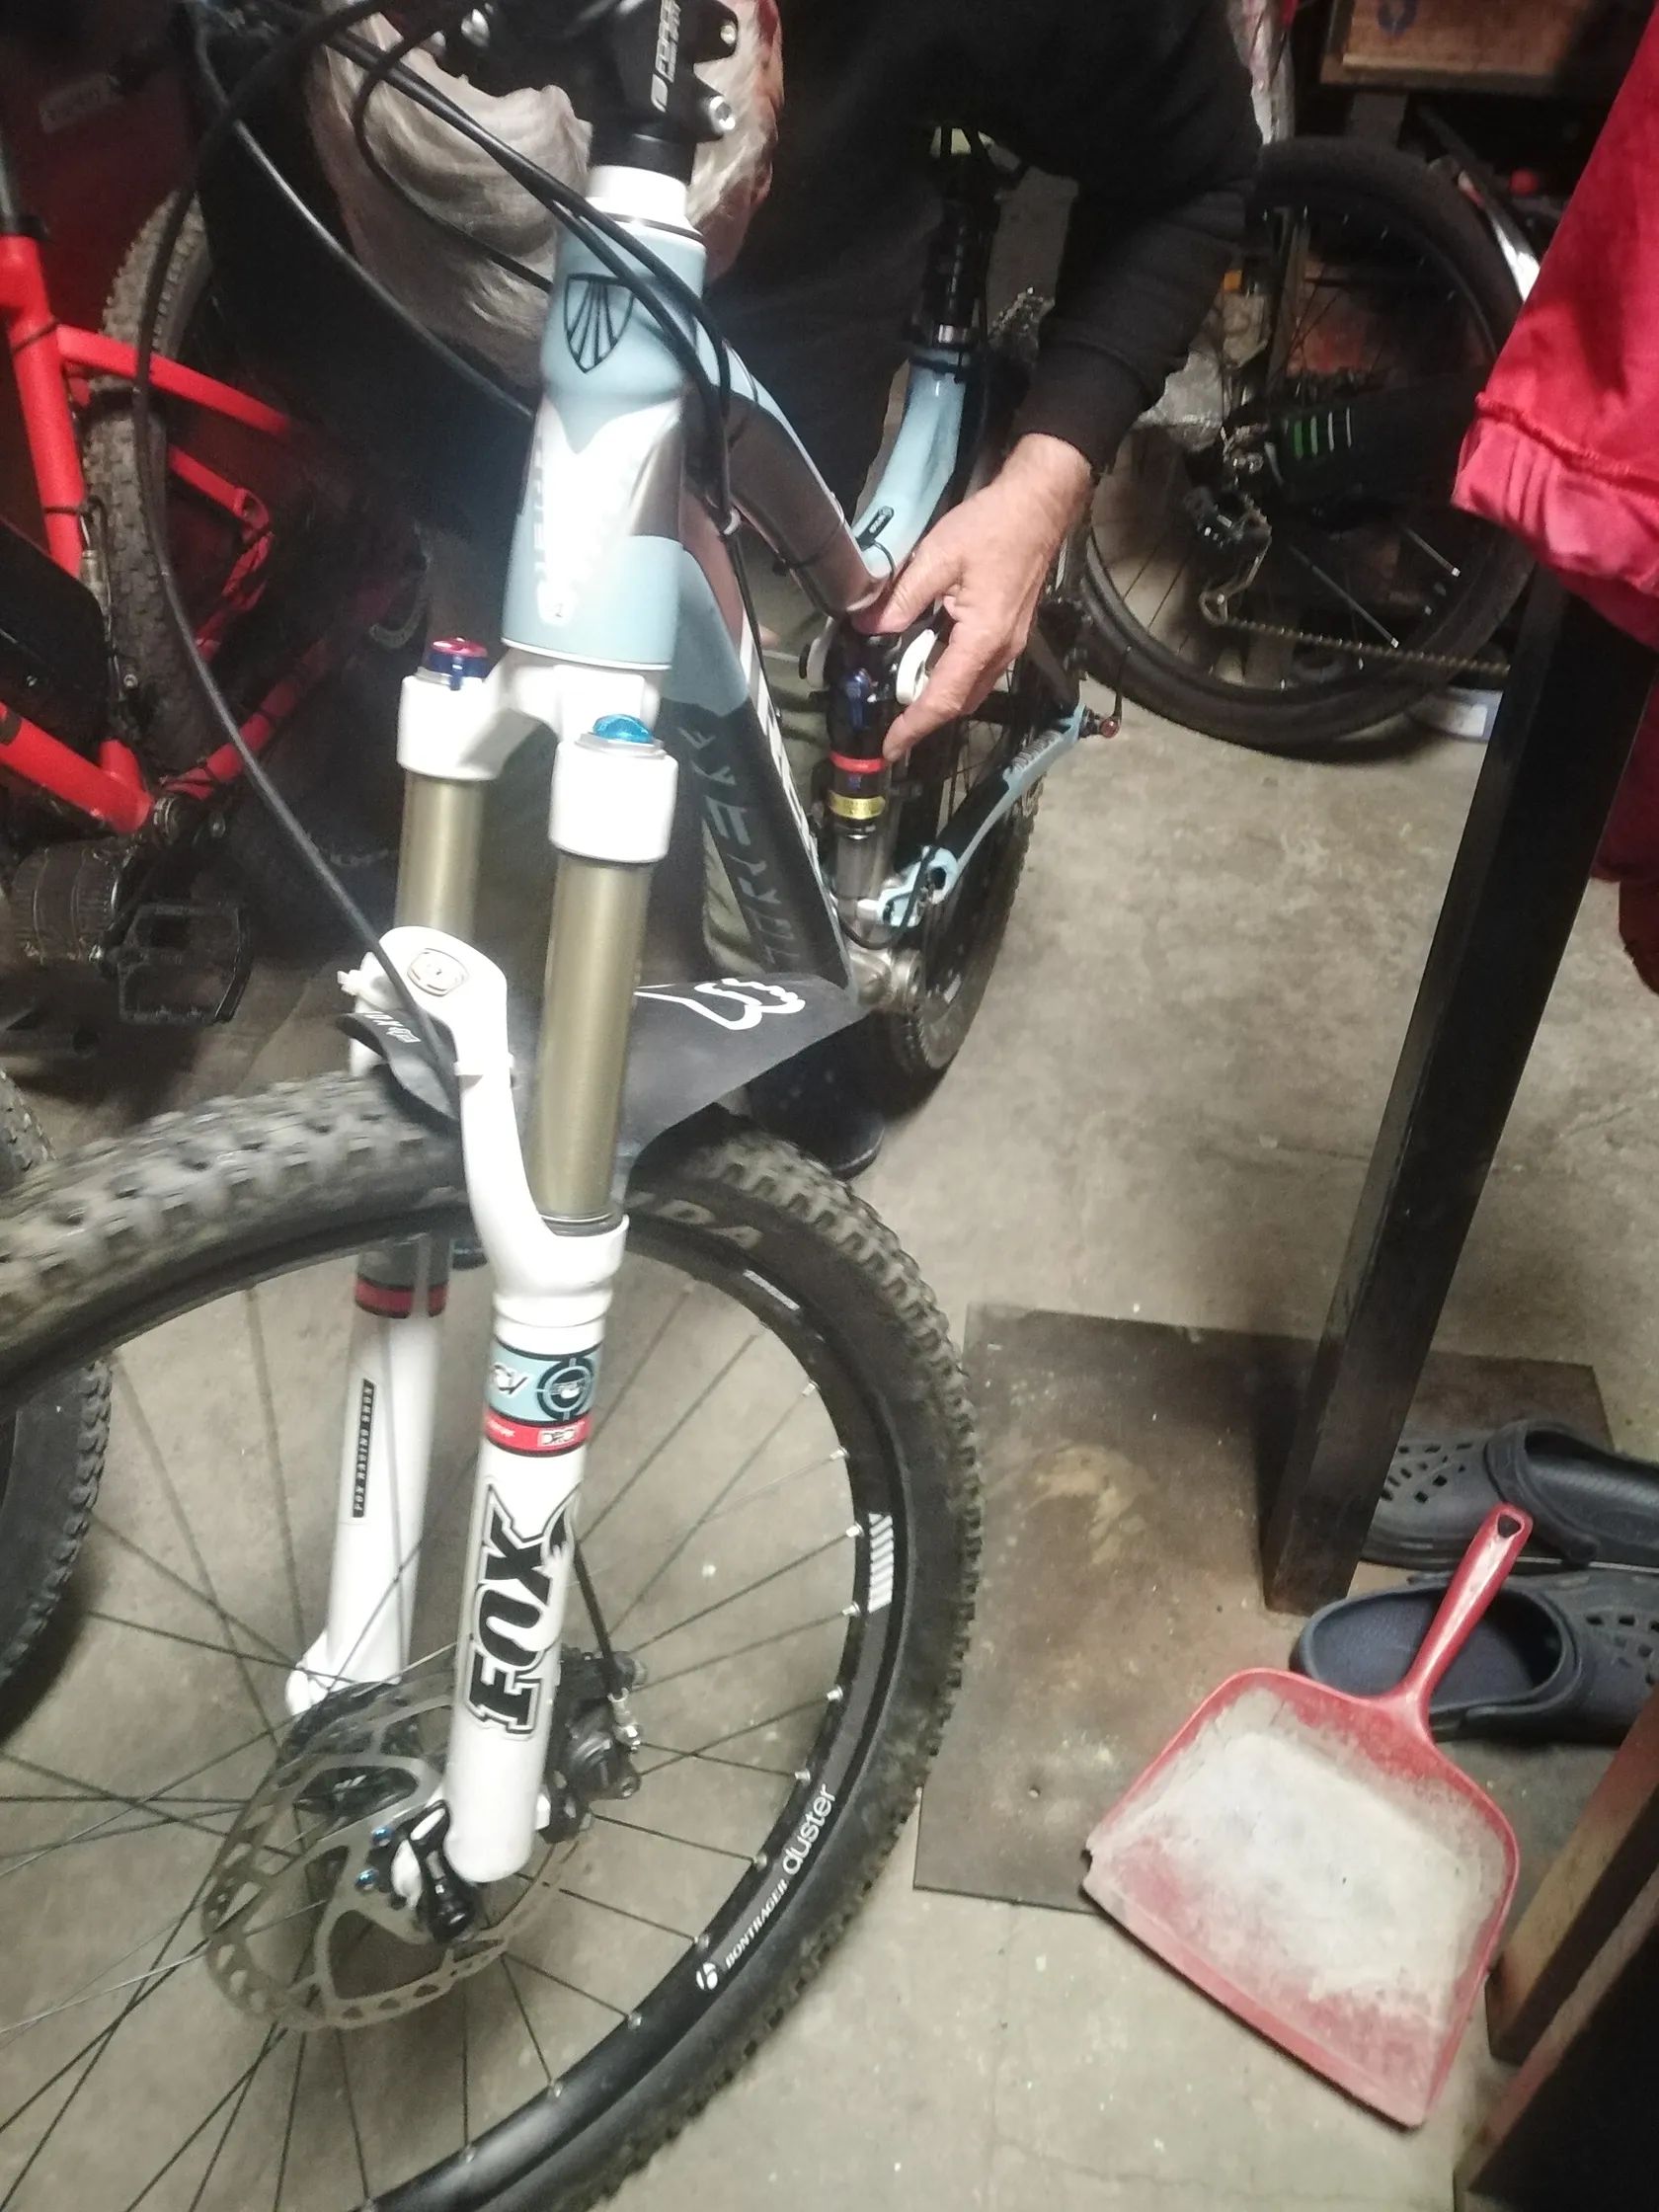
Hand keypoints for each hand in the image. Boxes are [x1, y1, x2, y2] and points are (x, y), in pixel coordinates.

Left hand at [867, 434, 1093, 760]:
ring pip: (970, 690)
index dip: (914, 727)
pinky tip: (927, 663)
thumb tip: (869, 627)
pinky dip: (951, 678)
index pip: (942, 697)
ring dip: (938, 698)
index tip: (890, 750)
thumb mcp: (938, 556)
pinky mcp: (1010, 634)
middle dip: (924, 718)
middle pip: (959, 702)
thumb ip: (902, 597)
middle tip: (890, 726)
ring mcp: (1010, 645)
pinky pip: (978, 671)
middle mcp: (1001, 652)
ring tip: (904, 698)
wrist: (1040, 505)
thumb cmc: (993, 525)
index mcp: (982, 638)